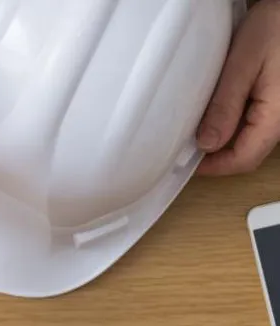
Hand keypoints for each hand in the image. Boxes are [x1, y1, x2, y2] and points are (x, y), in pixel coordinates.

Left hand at [197, 0, 279, 175]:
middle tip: (187, 148)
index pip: (245, 159)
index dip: (214, 167)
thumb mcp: (242, 64)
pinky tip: (217, 111)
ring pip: (252, 137)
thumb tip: (207, 143)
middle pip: (249, 152)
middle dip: (217, 155)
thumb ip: (225, 105)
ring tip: (198, 129)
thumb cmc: (276, 26)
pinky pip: (257, 121)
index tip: (188, 163)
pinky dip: (234, 123)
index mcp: (277, 115)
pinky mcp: (278, 99)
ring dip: (225, 138)